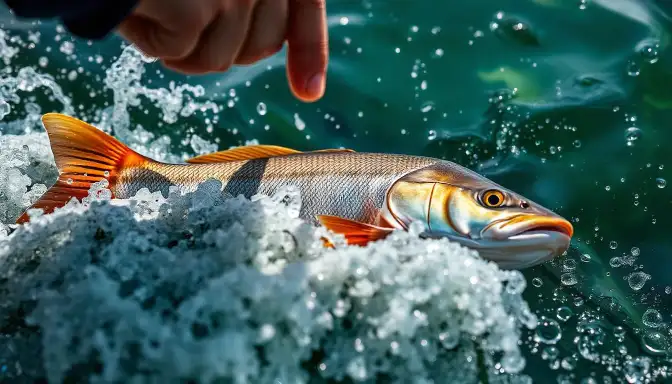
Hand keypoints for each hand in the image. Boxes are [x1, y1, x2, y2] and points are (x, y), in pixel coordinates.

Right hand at [117, 0, 327, 101]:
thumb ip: (242, 1)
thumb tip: (269, 62)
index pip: (301, 9)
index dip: (309, 52)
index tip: (308, 91)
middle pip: (261, 45)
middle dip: (222, 48)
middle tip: (182, 22)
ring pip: (222, 59)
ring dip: (182, 49)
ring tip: (154, 6)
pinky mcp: (199, 4)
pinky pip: (182, 55)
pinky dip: (152, 41)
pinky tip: (137, 9)